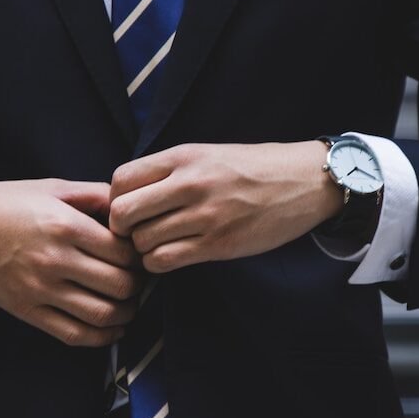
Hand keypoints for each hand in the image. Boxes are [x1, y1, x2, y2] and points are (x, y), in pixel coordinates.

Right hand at [0, 179, 144, 346]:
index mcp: (64, 225)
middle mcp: (54, 260)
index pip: (123, 252)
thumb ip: (95, 195)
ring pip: (102, 314)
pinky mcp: (27, 311)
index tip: (140, 254)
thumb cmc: (6, 203)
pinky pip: (74, 334)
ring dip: (126, 313)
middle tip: (139, 279)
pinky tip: (112, 328)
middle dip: (138, 285)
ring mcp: (39, 289)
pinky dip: (102, 337)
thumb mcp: (52, 187)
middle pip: (120, 285)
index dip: (140, 256)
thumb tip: (131, 206)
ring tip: (129, 304)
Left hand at [108, 141, 343, 272]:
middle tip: (135, 232)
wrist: (304, 181)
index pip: (120, 180)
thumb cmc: (252, 168)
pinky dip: (159, 263)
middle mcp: (190, 184)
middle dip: (122, 228)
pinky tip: (171, 255)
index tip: (128, 208)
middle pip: (122, 213)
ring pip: (142, 242)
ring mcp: (205, 216)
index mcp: (183, 157)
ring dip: (143, 249)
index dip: (115, 199)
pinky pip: (165, 261)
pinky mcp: (218, 244)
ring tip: (158, 243)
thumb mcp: (207, 154)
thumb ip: (168, 171)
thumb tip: (125, 195)